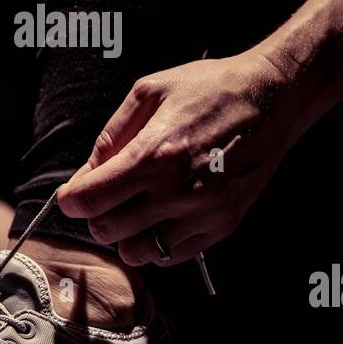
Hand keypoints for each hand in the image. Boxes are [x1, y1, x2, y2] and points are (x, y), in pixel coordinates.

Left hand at [57, 51, 301, 266]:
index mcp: (153, 155)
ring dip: (126, 234)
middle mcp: (178, 191)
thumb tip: (86, 175)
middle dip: (96, 214)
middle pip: (107, 230)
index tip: (72, 195)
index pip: (90, 200)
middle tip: (106, 195)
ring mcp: (203, 213)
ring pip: (137, 252)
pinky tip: (161, 216)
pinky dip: (157, 243)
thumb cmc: (209, 88)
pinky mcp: (223, 226)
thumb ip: (111, 136)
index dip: (71, 200)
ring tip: (134, 208)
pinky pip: (171, 256)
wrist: (272, 98)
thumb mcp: (149, 91)